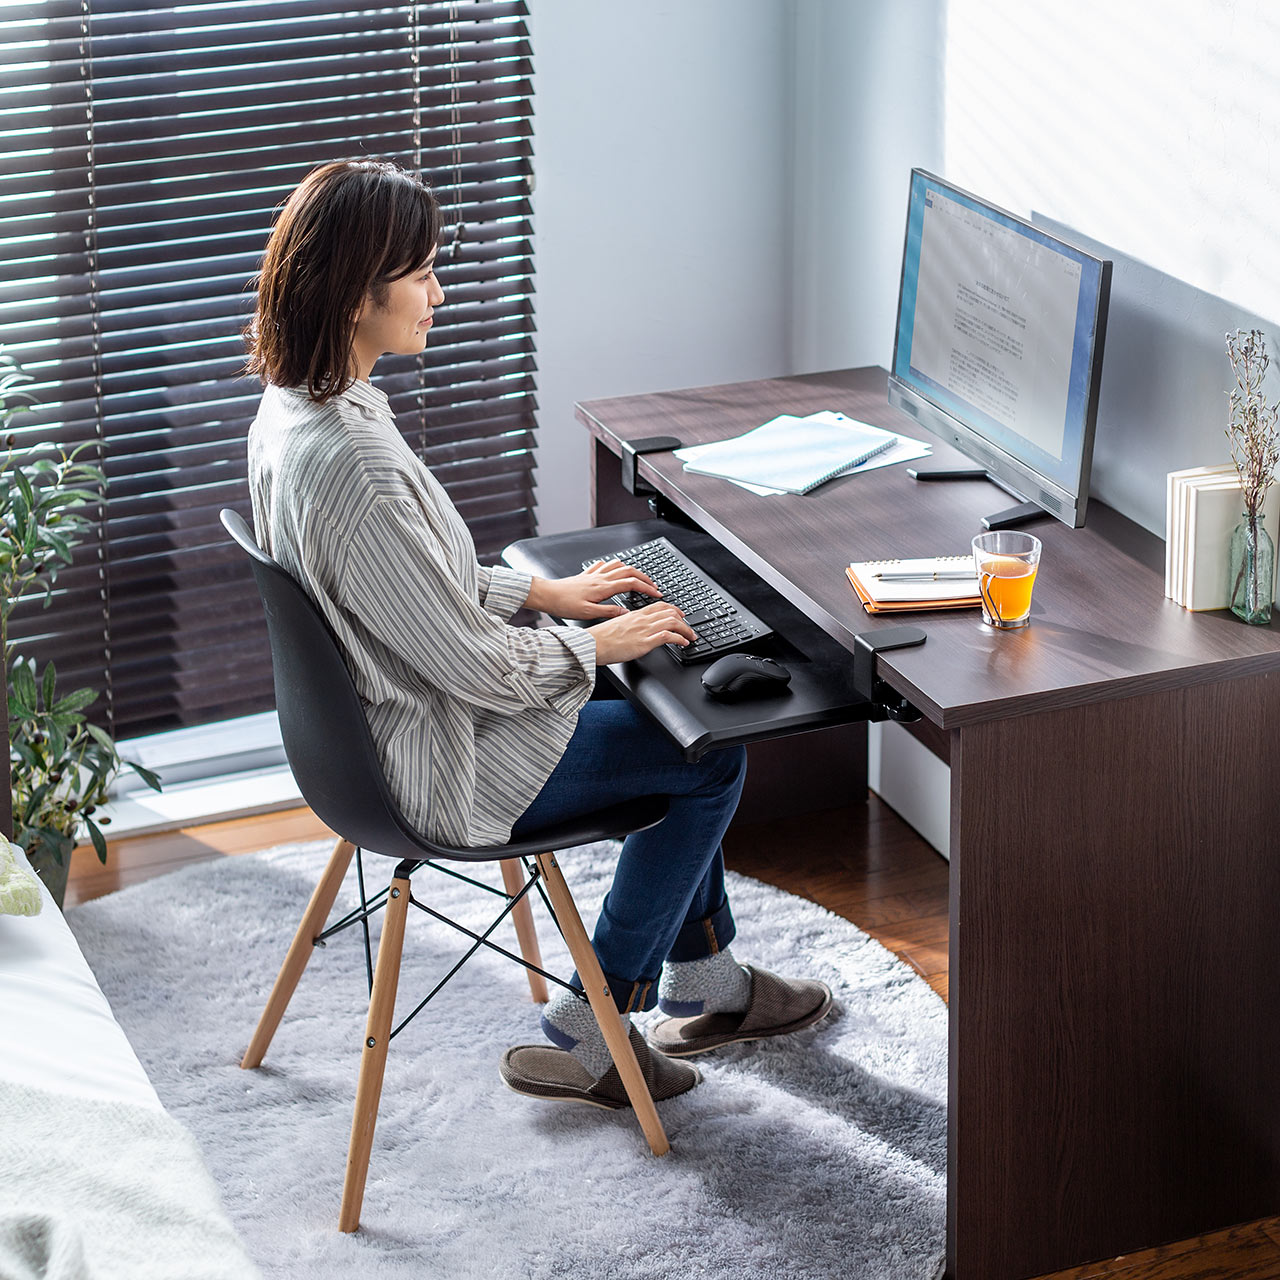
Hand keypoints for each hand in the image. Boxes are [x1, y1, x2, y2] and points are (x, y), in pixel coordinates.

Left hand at [525, 558, 661, 621]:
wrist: (547, 595)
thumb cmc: (564, 604)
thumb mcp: (588, 613)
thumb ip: (609, 612)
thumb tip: (626, 613)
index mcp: (603, 588)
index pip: (632, 583)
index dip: (647, 588)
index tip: (656, 593)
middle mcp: (600, 578)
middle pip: (629, 571)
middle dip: (644, 577)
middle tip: (653, 585)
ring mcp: (594, 574)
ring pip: (618, 565)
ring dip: (631, 569)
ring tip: (638, 577)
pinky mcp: (586, 575)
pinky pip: (604, 565)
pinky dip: (614, 565)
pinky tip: (614, 569)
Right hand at [590, 601, 695, 663]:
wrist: (593, 644)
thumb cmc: (601, 638)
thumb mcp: (618, 626)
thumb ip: (631, 624)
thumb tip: (638, 629)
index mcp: (636, 614)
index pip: (660, 606)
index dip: (674, 609)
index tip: (680, 615)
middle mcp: (642, 620)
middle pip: (669, 612)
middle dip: (683, 619)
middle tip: (689, 627)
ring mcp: (644, 630)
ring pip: (672, 622)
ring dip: (686, 630)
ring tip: (690, 636)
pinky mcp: (645, 642)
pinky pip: (668, 636)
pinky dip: (679, 638)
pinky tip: (683, 643)